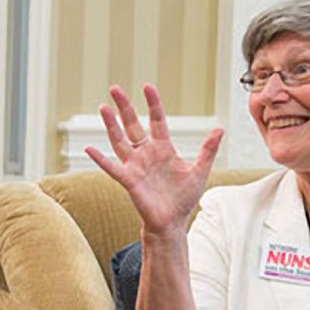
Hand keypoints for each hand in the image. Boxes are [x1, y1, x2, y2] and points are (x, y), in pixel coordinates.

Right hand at [82, 83, 223, 237]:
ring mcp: (135, 166)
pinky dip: (99, 159)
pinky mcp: (128, 180)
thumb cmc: (184, 198)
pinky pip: (111, 167)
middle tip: (115, 89)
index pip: (156, 120)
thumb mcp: (200, 171)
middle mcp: (146, 154)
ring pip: (119, 140)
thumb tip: (220, 129)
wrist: (172, 222)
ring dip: (111, 125)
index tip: (147, 87)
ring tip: (103, 107)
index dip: (152, 103)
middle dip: (124, 107)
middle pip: (132, 124)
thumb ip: (208, 150)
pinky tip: (89, 148)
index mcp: (163, 149)